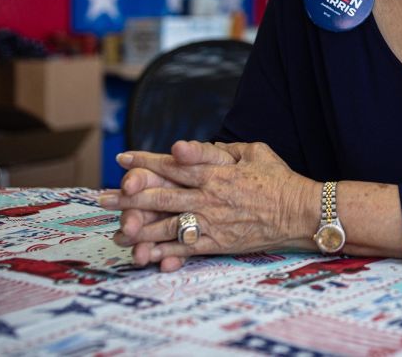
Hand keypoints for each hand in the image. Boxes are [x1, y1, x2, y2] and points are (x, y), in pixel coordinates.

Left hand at [101, 140, 317, 271]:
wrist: (300, 212)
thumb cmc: (278, 179)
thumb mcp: (253, 152)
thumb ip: (219, 150)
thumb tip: (186, 147)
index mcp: (216, 172)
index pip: (173, 165)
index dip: (145, 161)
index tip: (122, 158)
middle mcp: (209, 197)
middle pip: (160, 196)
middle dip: (127, 197)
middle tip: (101, 198)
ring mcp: (212, 223)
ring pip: (166, 225)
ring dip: (138, 227)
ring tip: (114, 229)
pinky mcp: (218, 244)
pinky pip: (185, 249)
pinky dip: (163, 252)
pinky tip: (143, 255)